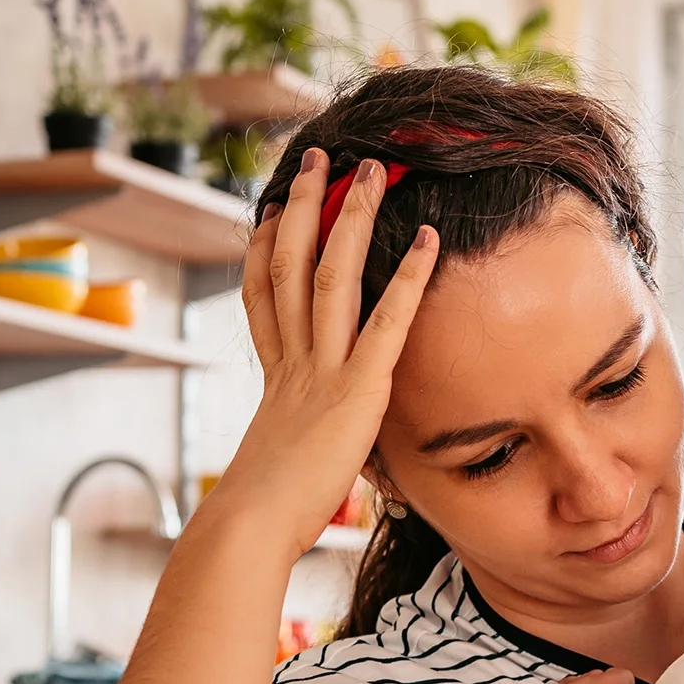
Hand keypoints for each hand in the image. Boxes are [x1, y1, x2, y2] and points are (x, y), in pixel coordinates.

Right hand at [206, 147, 439, 549]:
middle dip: (305, 206)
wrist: (253, 524)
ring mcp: (322, 369)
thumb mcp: (281, 464)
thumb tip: (305, 459)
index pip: (262, 297)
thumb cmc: (266, 513)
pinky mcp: (357, 389)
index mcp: (273, 377)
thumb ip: (298, 445)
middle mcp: (292, 360)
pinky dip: (409, 278)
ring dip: (351, 217)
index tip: (271, 213)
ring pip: (330, 274)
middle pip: (290, 263)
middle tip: (318, 159)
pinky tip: (430, 241)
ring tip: (371, 171)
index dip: (263, 248)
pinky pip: (386, 322)